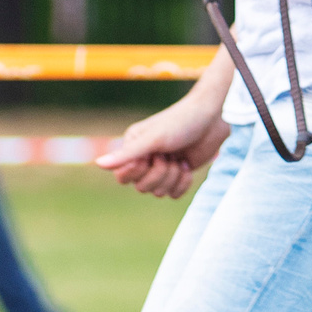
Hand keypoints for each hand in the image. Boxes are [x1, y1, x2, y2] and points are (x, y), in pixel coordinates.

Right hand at [97, 98, 227, 197]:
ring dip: (173, 177)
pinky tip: (187, 166)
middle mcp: (144, 160)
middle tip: (169, 156)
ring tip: (180, 159)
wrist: (214, 116)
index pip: (123, 177)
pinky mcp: (178, 174)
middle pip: (141, 188)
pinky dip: (183, 183)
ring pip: (158, 192)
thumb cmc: (181, 122)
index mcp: (132, 149)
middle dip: (159, 174)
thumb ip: (126, 154)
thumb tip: (97, 164)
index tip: (152, 155)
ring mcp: (161, 168)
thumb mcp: (153, 139)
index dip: (138, 171)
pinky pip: (173, 194)